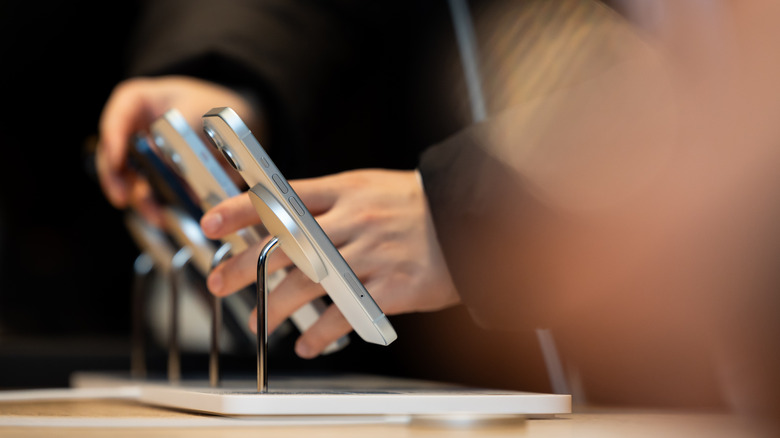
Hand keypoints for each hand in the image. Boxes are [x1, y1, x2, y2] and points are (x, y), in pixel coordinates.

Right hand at [95, 75, 260, 224]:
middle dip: (116, 178)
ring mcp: (140, 153)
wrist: (230, 118)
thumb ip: (180, 134)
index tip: (116, 159)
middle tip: (122, 197)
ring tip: (153, 214)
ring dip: (138, 199)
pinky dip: (155, 205)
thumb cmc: (210, 106)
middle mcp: (132, 128)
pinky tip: (165, 217)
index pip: (117, 117)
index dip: (112, 138)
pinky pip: (148, 191)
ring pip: (128, 179)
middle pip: (112, 153)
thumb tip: (162, 162)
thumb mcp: (199, 112)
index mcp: (137, 102)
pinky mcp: (154, 174)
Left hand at [200, 169, 459, 357]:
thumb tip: (283, 218)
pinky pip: (345, 312)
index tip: (212, 223)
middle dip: (245, 265)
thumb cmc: (415, 205)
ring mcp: (371, 254)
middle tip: (218, 282)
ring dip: (275, 305)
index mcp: (345, 192)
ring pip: (309, 282)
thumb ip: (328, 202)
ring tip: (258, 322)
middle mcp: (354, 221)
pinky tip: (306, 343)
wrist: (466, 220)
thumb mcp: (368, 188)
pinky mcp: (389, 286)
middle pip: (286, 244)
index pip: (283, 197)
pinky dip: (320, 332)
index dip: (243, 210)